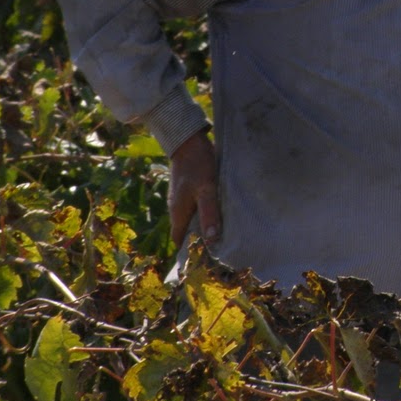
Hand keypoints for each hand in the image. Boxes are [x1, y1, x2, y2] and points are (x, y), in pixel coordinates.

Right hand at [169, 131, 221, 255]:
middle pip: (186, 232)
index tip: (207, 259)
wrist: (188, 140)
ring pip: (192, 220)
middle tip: (221, 248)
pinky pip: (196, 209)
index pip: (180, 242)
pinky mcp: (189, 191)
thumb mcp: (206, 189)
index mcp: (178, 214)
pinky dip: (205, 214)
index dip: (190, 252)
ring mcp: (182, 200)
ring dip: (204, 227)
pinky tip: (219, 214)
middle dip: (200, 241)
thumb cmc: (197, 165)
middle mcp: (177, 210)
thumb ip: (209, 213)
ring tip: (224, 234)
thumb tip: (212, 239)